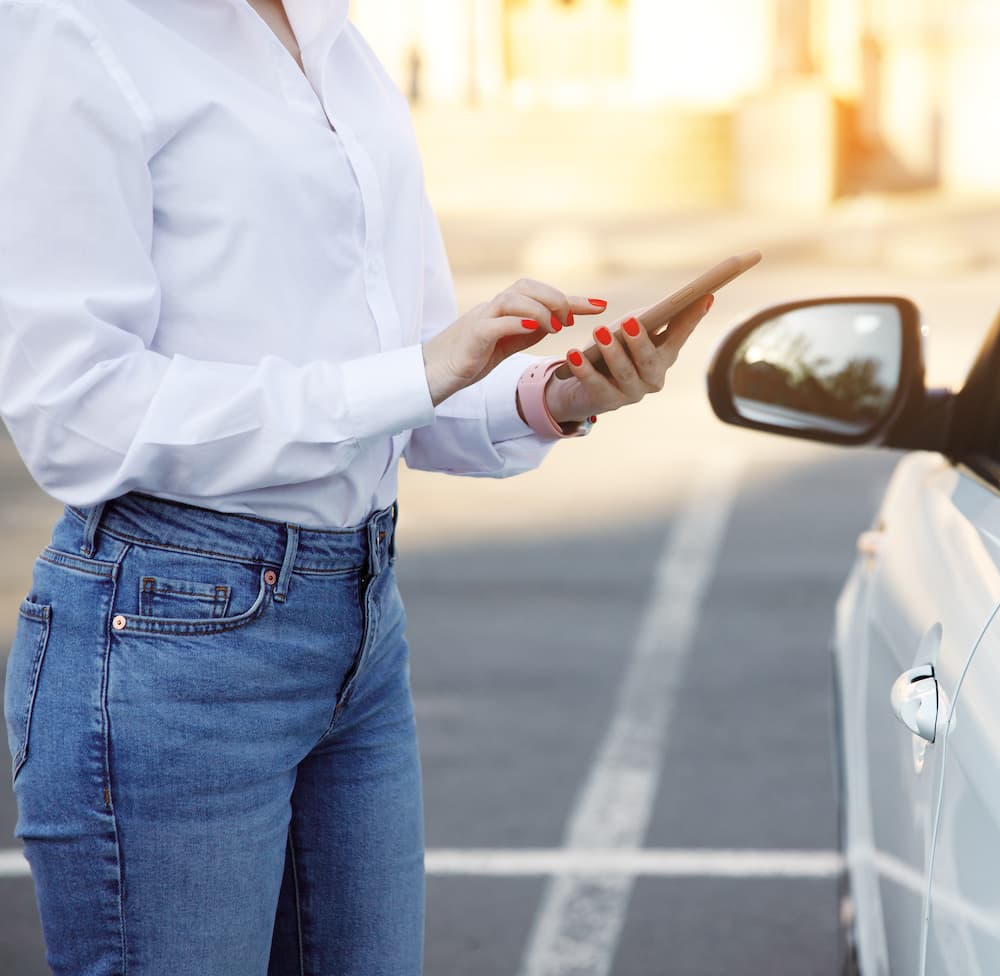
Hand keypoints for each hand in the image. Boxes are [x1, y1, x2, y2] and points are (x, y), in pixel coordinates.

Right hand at [422, 279, 605, 405]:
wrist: (431, 374)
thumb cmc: (468, 359)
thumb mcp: (505, 344)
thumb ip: (528, 330)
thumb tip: (557, 320)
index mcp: (504, 311)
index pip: (540, 294)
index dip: (571, 298)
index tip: (601, 305)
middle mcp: (492, 308)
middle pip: (526, 287)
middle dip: (556, 298)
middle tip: (573, 317)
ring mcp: (481, 320)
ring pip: (513, 299)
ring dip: (540, 309)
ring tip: (556, 326)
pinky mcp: (472, 337)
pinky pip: (496, 323)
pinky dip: (518, 322)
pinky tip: (536, 328)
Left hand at [545, 295, 714, 423]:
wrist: (584, 386)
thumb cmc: (614, 349)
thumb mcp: (629, 330)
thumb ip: (646, 318)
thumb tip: (669, 300)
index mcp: (665, 357)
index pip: (681, 335)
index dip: (692, 317)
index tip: (704, 296)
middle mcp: (653, 378)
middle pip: (650, 360)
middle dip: (640, 341)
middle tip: (630, 321)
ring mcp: (631, 393)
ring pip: (624, 373)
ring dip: (612, 352)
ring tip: (599, 332)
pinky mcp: (606, 402)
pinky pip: (595, 384)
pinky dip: (584, 369)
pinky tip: (574, 355)